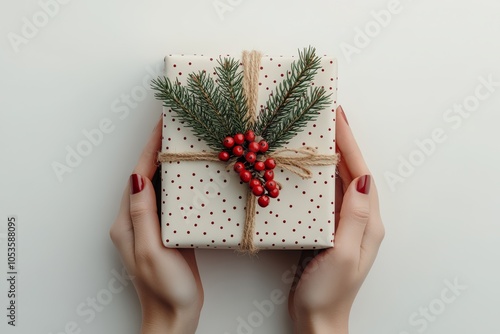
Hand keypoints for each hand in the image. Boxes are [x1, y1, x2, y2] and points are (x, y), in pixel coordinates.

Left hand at [110, 117, 203, 333]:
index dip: (150, 149)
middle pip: (146, 176)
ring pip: (160, 185)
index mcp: (127, 222)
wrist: (175, 315)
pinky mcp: (168, 231)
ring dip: (170, 163)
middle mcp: (136, 220)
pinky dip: (180, 182)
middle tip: (176, 127)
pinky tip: (192, 173)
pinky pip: (172, 199)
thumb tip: (138, 177)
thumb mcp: (152, 251)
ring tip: (184, 142)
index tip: (163, 125)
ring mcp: (152, 225)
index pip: (138, 176)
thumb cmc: (164, 289)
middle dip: (159, 150)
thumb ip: (143, 215)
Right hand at [288, 105, 384, 333]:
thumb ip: (354, 217)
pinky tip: (308, 168)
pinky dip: (318, 177)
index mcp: (368, 222)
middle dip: (340, 142)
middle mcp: (359, 219)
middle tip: (327, 117)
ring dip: (330, 156)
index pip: (360, 172)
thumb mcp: (344, 254)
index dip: (349, 143)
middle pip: (351, 171)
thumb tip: (363, 178)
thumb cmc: (330, 292)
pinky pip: (325, 195)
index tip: (338, 116)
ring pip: (338, 181)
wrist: (317, 319)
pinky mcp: (328, 229)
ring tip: (317, 133)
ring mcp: (343, 224)